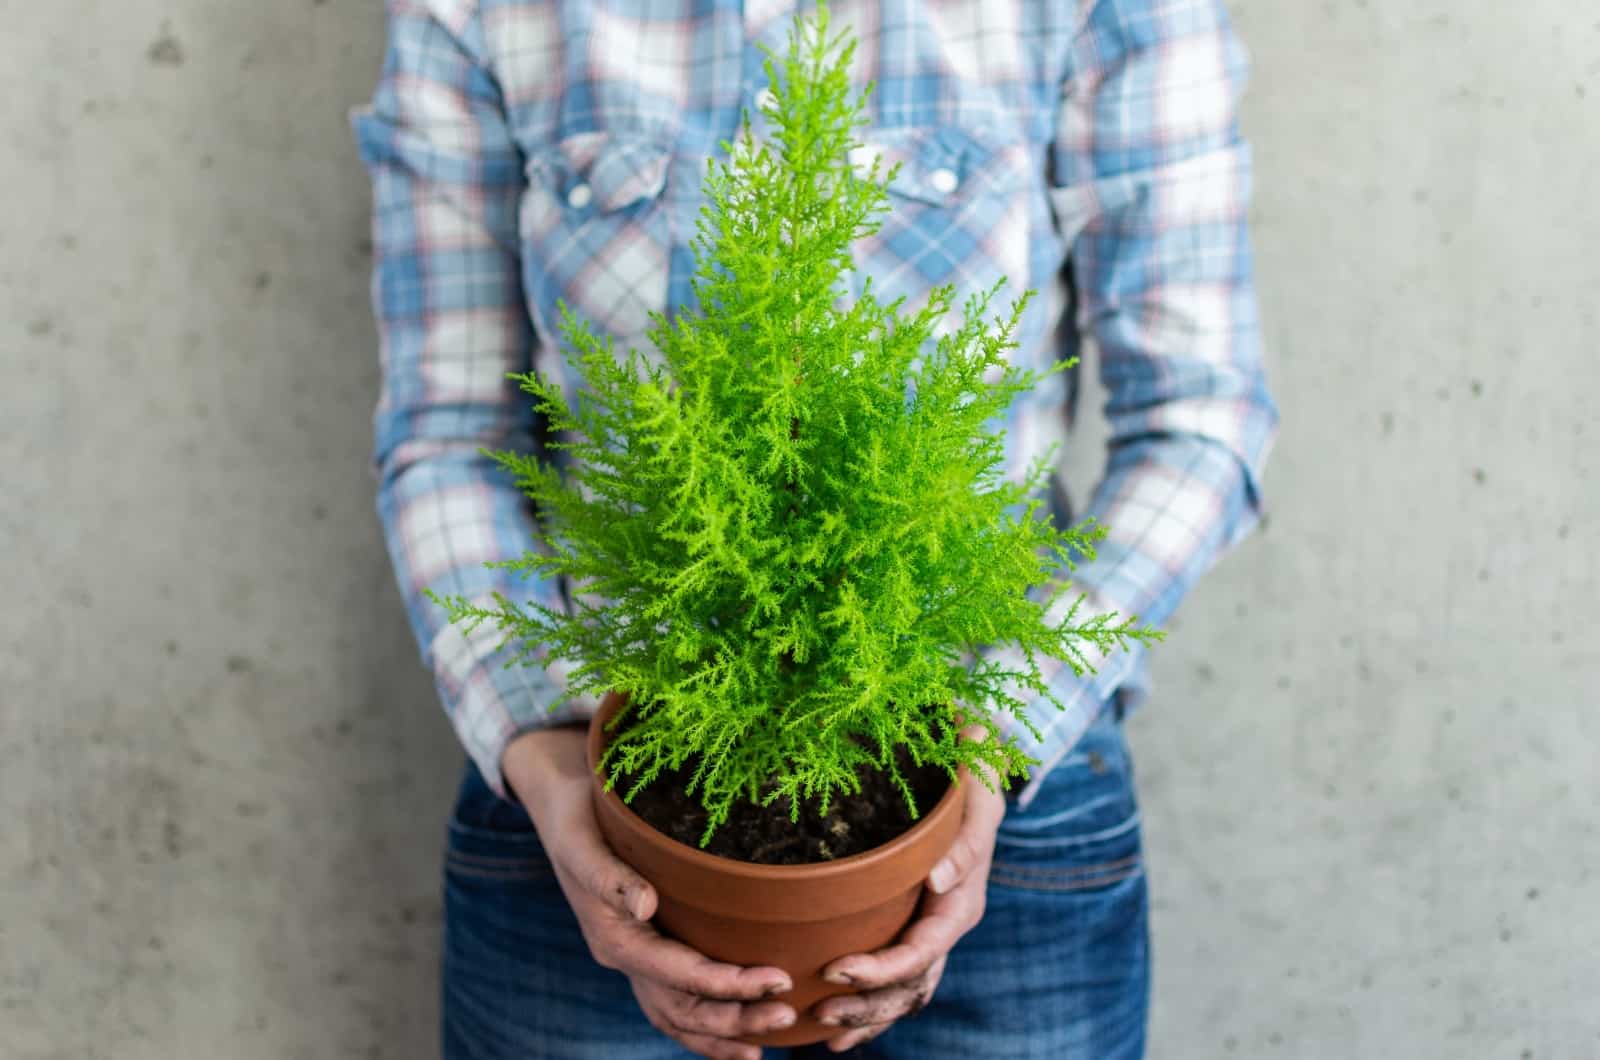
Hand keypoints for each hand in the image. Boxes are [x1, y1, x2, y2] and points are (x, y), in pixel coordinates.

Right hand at [503, 726, 796, 1059]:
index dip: (730, 984)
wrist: (561, 808)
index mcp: (615, 939)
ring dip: (720, 1034)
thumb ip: (609, 877)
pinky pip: (675, 1001)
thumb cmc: (577, 818)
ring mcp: (634, 959)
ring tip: (765, 1046)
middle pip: (682, 1008)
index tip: (780, 979)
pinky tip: (737, 1036)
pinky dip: (704, 1025)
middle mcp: (625, 958)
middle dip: (734, 1019)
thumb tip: (645, 903)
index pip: (679, 976)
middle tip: (786, 1014)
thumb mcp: (583, 843)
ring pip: (677, 1015)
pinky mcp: (646, 949)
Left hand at [811, 728, 1006, 1052]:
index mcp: (961, 904)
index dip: (880, 970)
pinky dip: (869, 1006)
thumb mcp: (979, 798)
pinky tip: (834, 1028)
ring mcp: (929, 931)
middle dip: (868, 1005)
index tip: (835, 970)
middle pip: (910, 985)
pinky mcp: (911, 927)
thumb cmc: (971, 779)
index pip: (920, 953)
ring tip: (825, 1033)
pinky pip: (893, 978)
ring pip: (903, 992)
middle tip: (821, 1011)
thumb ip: (966, 840)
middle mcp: (945, 925)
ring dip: (866, 1016)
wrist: (969, 770)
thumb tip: (937, 882)